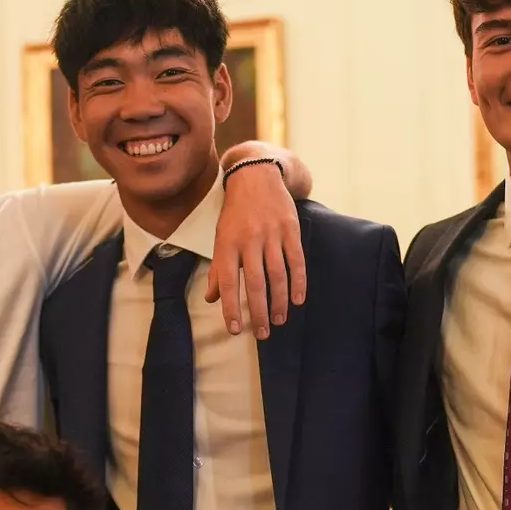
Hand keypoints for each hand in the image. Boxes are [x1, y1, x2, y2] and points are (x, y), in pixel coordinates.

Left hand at [204, 161, 306, 338]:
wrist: (255, 176)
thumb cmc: (235, 213)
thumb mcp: (220, 238)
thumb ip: (218, 269)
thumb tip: (212, 299)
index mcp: (228, 244)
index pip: (229, 282)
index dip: (231, 308)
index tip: (235, 330)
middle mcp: (249, 240)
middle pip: (255, 283)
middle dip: (258, 312)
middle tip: (262, 333)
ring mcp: (271, 234)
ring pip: (277, 275)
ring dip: (279, 301)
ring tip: (279, 321)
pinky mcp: (290, 229)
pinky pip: (296, 260)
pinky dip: (298, 282)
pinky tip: (297, 300)